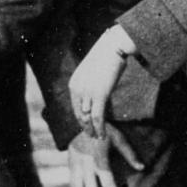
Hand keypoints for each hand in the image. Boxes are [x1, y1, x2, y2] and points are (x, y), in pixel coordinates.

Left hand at [67, 26, 133, 140]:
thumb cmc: (105, 57)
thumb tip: (94, 96)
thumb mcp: (91, 72)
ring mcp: (87, 93)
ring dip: (92, 130)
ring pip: (88, 118)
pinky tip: (103, 135)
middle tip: (91, 135)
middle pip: (79, 115)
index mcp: (74, 83)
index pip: (74, 107)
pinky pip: (98, 117)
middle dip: (85, 127)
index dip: (80, 119)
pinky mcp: (100, 95)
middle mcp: (77, 90)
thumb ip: (89, 85)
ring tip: (98, 138)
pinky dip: (100, 129)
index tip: (86, 126)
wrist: (112, 48)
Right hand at [67, 125, 142, 186]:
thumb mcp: (119, 138)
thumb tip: (143, 168)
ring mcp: (75, 165)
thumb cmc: (104, 130)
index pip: (107, 180)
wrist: (82, 120)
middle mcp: (86, 163)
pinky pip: (72, 185)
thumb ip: (130, 154)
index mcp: (99, 157)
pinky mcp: (70, 165)